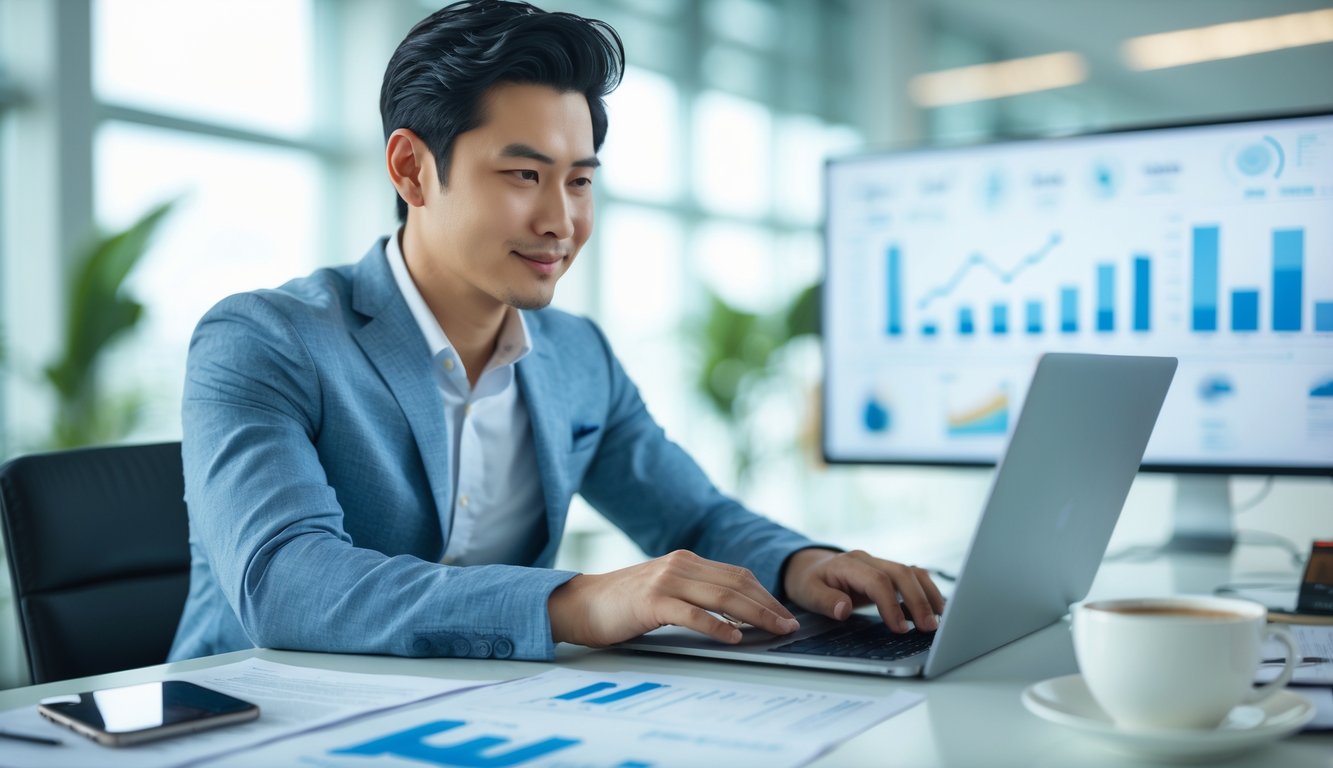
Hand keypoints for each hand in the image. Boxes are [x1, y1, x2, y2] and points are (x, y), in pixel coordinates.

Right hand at [548, 550, 801, 646]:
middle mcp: (679, 565)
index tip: (784, 613)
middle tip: (789, 625)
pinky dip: (716, 625)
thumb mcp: (664, 591)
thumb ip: (693, 593)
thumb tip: (733, 614)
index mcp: (685, 562)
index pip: (737, 575)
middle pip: (736, 584)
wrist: (578, 604)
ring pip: (721, 596)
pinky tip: (733, 637)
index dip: (764, 594)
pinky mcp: (651, 601)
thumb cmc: (621, 604)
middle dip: (768, 605)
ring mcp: (665, 581)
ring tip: (774, 630)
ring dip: (754, 614)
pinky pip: (691, 613)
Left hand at [782, 548, 946, 632]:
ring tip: (938, 620)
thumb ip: (826, 602)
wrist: (809, 567)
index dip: (892, 605)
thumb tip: (844, 610)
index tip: (901, 629)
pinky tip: (932, 611)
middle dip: (918, 601)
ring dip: (928, 595)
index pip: (877, 581)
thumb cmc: (809, 582)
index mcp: (848, 564)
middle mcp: (868, 560)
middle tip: (929, 628)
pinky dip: (925, 592)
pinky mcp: (887, 572)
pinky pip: (912, 577)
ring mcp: (879, 563)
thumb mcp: (808, 594)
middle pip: (902, 574)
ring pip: (912, 573)